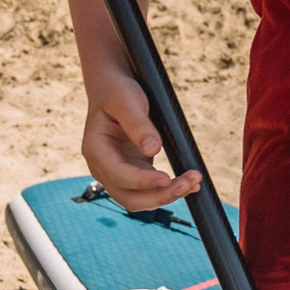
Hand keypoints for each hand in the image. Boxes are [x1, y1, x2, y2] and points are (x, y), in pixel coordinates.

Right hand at [82, 76, 200, 210]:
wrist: (112, 90)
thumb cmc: (117, 92)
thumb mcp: (126, 101)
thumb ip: (137, 124)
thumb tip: (152, 149)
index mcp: (96, 149)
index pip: (118, 175)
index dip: (142, 181)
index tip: (166, 178)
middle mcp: (103, 167)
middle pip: (129, 198)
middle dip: (159, 196)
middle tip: (188, 183)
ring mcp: (117, 173)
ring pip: (140, 200)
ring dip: (167, 195)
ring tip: (193, 182)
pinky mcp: (132, 173)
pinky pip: (149, 190)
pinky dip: (168, 190)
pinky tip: (189, 184)